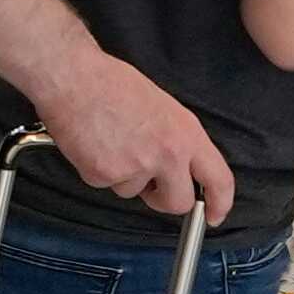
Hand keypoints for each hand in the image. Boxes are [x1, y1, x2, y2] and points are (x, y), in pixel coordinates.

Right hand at [34, 55, 235, 223]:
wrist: (73, 78)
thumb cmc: (112, 84)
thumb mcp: (164, 108)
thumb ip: (177, 140)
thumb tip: (177, 166)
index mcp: (187, 134)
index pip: (218, 179)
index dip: (219, 203)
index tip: (214, 215)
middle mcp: (168, 154)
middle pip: (177, 202)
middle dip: (162, 200)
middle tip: (149, 188)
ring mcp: (136, 166)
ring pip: (133, 192)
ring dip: (121, 176)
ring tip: (109, 144)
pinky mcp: (104, 174)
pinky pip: (103, 184)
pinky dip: (95, 170)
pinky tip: (92, 145)